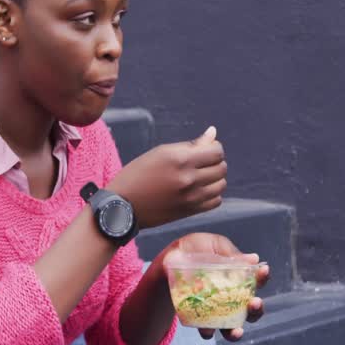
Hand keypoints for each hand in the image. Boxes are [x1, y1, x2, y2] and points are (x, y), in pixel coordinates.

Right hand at [106, 126, 225, 229]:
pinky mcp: (190, 211)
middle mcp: (188, 178)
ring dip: (215, 179)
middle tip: (201, 163)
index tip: (203, 150)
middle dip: (215, 163)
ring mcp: (191, 197)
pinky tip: (200, 191)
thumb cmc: (138, 175)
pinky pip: (216, 201)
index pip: (216, 151)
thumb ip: (190, 144)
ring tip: (200, 178)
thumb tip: (213, 133)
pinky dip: (212, 195)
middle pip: (221, 167)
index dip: (213, 148)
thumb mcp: (160, 152)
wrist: (123, 206)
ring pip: (221, 184)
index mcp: (179, 159)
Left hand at [162, 232, 268, 341]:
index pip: (256, 279)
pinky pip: (208, 330)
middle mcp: (233, 297)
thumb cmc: (195, 250)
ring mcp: (218, 310)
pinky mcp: (201, 318)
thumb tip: (254, 259)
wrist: (168, 261)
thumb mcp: (211, 244)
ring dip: (237, 331)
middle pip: (251, 309)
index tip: (264, 271)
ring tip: (236, 331)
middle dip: (256, 309)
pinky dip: (209, 332)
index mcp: (239, 276)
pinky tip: (207, 330)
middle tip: (254, 303)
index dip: (263, 277)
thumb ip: (229, 252)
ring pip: (234, 327)